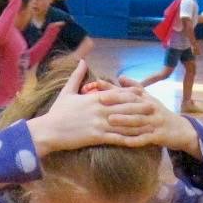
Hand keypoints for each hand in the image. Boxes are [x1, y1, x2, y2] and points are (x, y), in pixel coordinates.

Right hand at [27, 62, 163, 153]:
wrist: (48, 130)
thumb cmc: (56, 112)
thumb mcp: (67, 91)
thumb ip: (77, 76)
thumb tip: (83, 61)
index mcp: (94, 98)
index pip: (117, 94)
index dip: (131, 95)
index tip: (142, 95)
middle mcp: (100, 109)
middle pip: (125, 108)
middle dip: (140, 109)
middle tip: (154, 109)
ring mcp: (99, 123)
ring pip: (124, 123)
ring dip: (139, 125)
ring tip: (150, 125)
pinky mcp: (96, 136)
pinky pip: (116, 138)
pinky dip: (128, 139)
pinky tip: (138, 141)